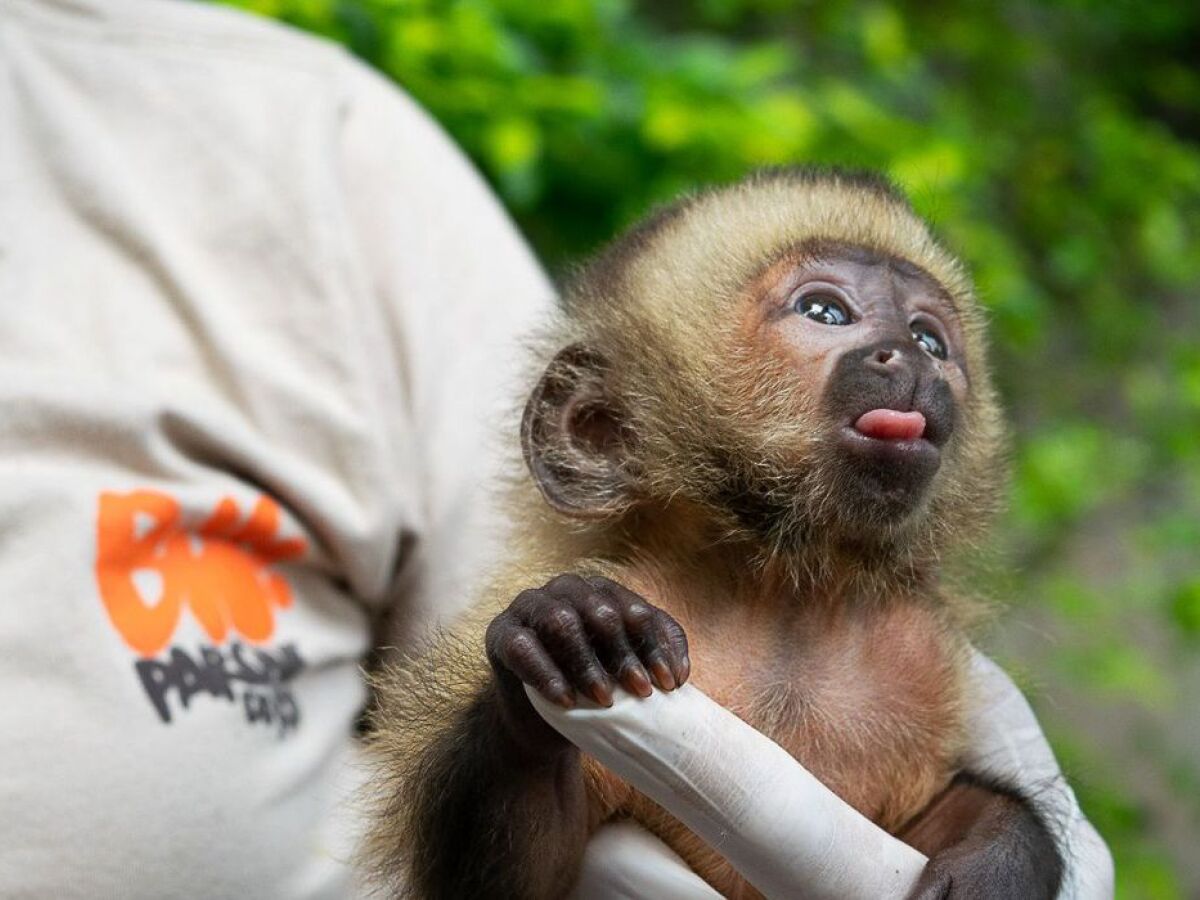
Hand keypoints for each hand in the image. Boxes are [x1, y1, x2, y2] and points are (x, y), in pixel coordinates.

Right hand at [485, 574, 689, 714]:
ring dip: (587, 663)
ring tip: (605, 700)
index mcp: (599, 592)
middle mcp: (564, 590)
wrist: (538, 721)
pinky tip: (566, 700)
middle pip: (598, 610)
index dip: (654, 644)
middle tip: (641, 691)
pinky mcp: (500, 634)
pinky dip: (547, 674)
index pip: (633, 609)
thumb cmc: (591, 689)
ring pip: (561, 621)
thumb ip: (654, 657)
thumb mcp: (625, 673)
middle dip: (624, 653)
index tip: (670, 684)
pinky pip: (523, 647)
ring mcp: (528, 607)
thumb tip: (679, 674)